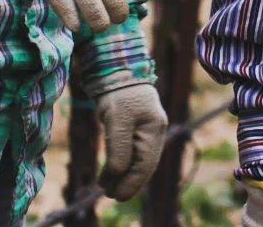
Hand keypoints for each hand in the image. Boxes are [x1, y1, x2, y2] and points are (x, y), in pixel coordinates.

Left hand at [96, 82, 166, 198]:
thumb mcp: (116, 120)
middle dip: (128, 182)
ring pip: (140, 160)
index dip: (130, 183)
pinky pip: (133, 151)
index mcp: (154, 129)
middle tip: (110, 195)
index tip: (114, 195)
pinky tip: (112, 172)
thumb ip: (119, 148)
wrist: (116, 67)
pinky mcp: (136, 125)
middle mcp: (155, 130)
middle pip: (145, 165)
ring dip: (125, 175)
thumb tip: (117, 173)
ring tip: (107, 187)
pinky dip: (124, 164)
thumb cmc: (118, 92)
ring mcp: (147, 128)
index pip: (144, 164)